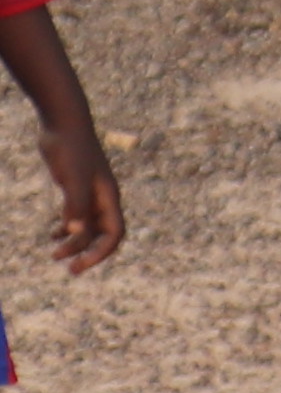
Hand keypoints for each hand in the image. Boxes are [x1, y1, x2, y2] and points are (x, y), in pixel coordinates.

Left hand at [43, 105, 118, 271]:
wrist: (63, 124)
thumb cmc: (71, 149)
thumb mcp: (72, 178)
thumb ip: (75, 205)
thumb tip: (76, 233)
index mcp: (108, 197)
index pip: (114, 234)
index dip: (100, 253)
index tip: (79, 265)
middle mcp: (102, 198)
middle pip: (102, 235)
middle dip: (87, 254)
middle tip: (69, 269)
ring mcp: (89, 193)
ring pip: (88, 227)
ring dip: (74, 243)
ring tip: (54, 255)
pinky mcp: (75, 187)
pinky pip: (77, 215)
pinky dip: (66, 228)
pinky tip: (53, 234)